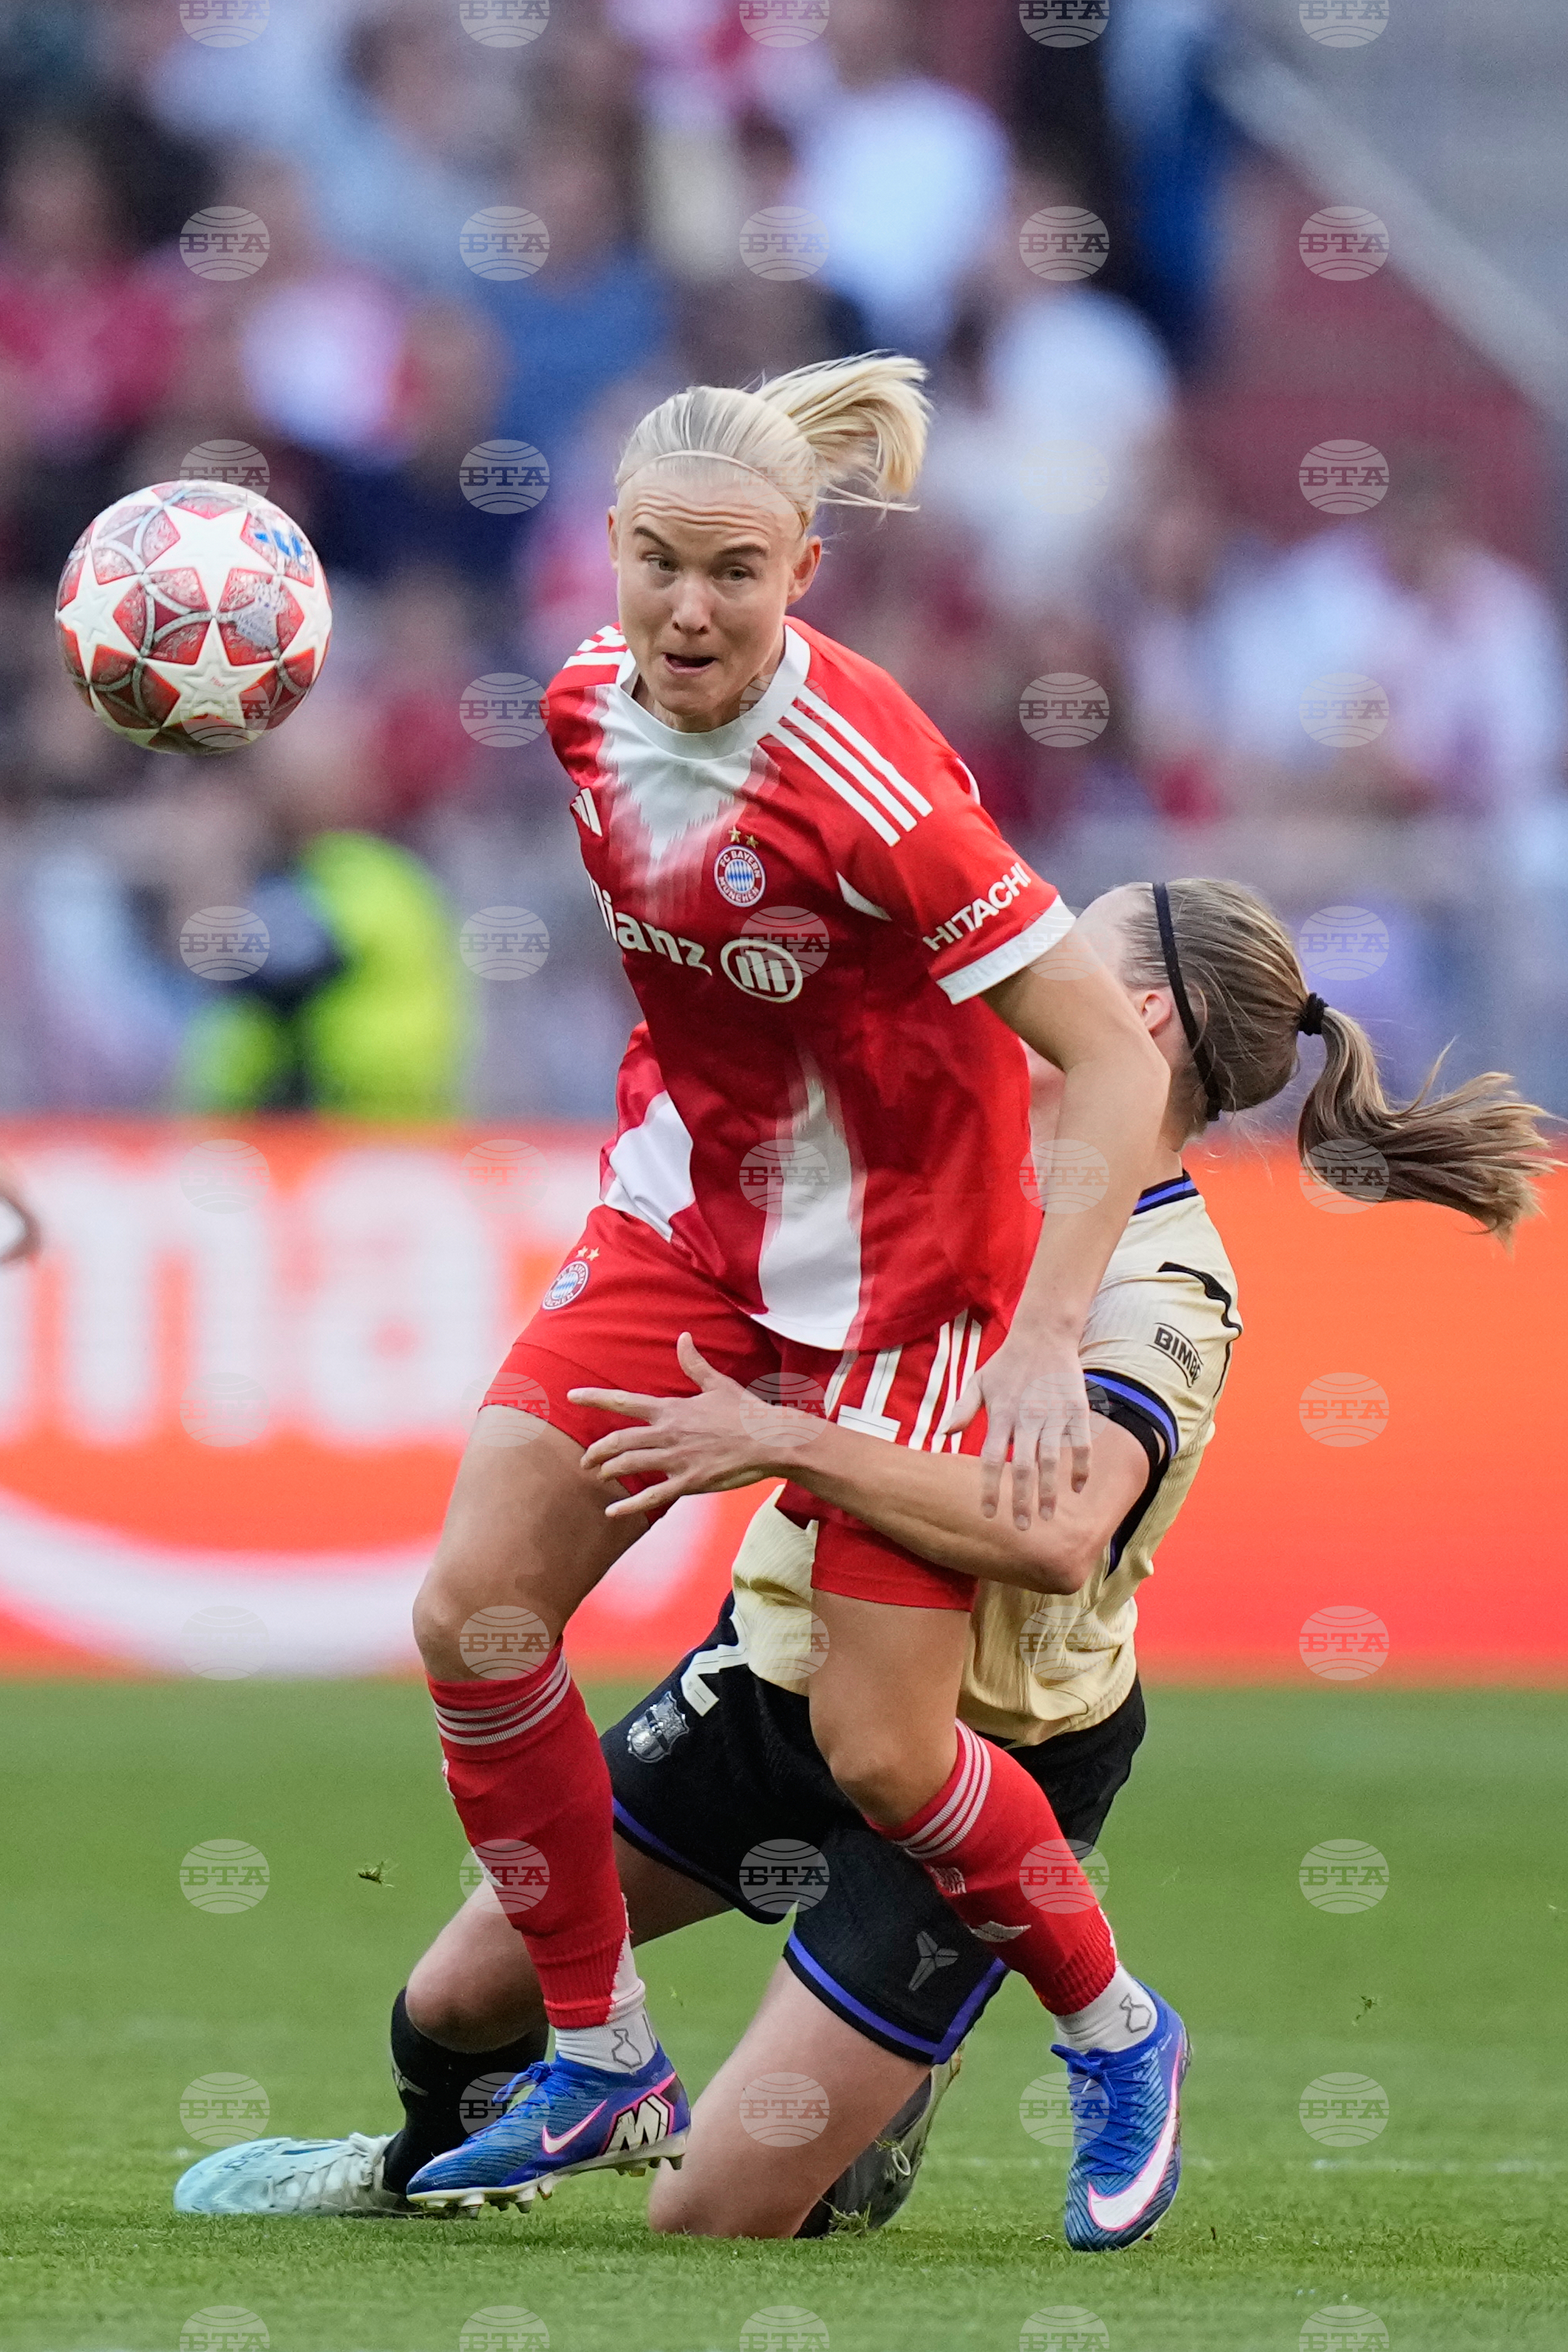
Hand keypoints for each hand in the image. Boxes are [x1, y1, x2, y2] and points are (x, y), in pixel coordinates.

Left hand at [571, 1334, 817, 1517]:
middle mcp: (668, 1433)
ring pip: (629, 1465)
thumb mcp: (718, 1383)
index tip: (571, 1395)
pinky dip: (628, 1506)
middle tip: (585, 1459)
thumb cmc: (745, 1411)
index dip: (595, 1397)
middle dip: (596, 1450)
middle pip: (618, 1440)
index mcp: (672, 1409)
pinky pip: (651, 1496)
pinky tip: (612, 1512)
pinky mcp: (689, 1482)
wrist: (770, 1440)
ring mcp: (677, 1459)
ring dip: (608, 1471)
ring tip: (598, 1476)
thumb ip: (694, 1363)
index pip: (625, 1401)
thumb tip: (683, 1337)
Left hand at [939, 1324, 1090, 1527]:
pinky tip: (1077, 1488)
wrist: (1043, 1334)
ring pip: (1052, 1461)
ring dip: (1049, 1491)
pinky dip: (1081, 1468)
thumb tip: (942, 1433)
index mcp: (1000, 1414)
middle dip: (1020, 1500)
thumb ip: (962, 1409)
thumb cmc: (1006, 1363)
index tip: (988, 1514)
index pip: (990, 1459)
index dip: (989, 1488)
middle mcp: (1027, 1417)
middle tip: (1020, 1528)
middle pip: (1022, 1467)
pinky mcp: (1077, 1409)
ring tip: (1047, 1517)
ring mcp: (1054, 1414)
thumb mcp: (979, 1382)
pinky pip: (1081, 1444)